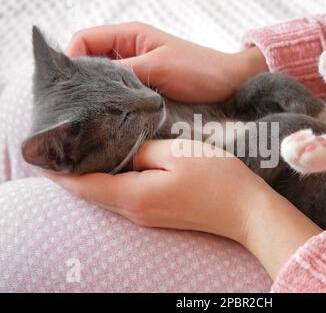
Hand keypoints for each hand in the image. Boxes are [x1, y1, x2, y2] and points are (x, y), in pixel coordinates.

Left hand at [44, 140, 321, 277]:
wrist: (246, 211)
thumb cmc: (217, 178)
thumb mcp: (177, 152)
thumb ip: (142, 149)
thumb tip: (123, 149)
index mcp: (135, 195)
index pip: (83, 185)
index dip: (59, 170)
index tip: (45, 152)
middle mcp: (135, 211)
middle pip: (91, 192)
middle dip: (71, 171)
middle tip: (62, 143)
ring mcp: (147, 215)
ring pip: (106, 194)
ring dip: (91, 174)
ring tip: (82, 148)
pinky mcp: (158, 213)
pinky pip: (124, 196)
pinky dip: (111, 180)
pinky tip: (115, 162)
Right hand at [66, 22, 267, 102]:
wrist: (230, 86)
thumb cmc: (199, 69)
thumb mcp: (158, 66)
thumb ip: (122, 72)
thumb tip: (87, 82)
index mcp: (129, 36)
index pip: (84, 41)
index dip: (70, 59)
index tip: (65, 85)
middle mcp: (128, 53)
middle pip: (90, 63)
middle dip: (81, 81)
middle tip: (74, 107)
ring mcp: (136, 73)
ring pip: (104, 82)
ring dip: (98, 96)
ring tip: (91, 116)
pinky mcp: (145, 92)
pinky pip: (121, 97)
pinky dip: (113, 106)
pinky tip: (111, 120)